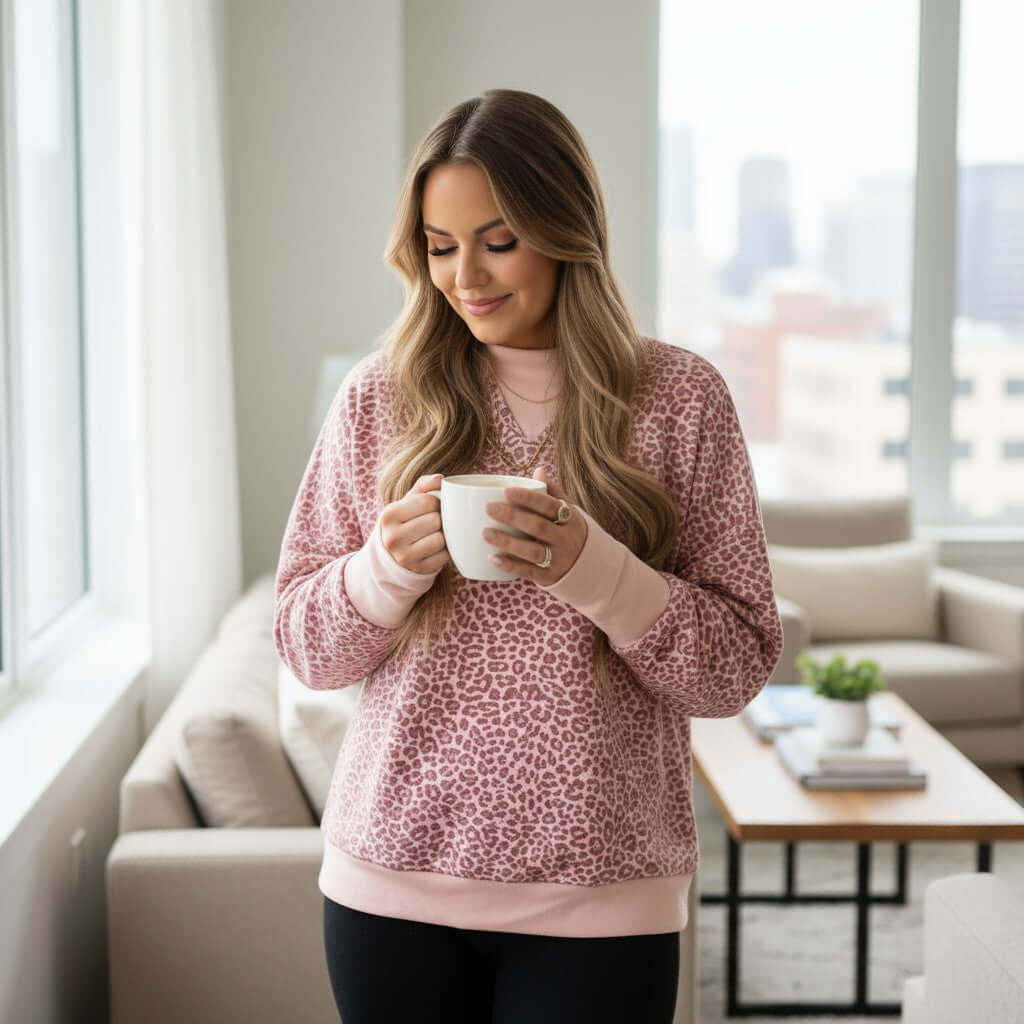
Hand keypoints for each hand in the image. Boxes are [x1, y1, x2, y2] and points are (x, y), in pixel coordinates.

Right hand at [379, 474, 450, 574]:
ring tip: (433, 534)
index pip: (427, 501)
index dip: (435, 503)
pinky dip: (444, 551)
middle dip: (439, 519)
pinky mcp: (419, 570)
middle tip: (433, 523)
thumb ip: (423, 486)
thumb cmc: (403, 523)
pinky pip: (444, 556)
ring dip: (443, 536)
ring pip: (440, 539)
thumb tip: (440, 479)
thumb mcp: (406, 503)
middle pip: (435, 520)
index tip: (430, 508)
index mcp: (389, 515)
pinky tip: (435, 549)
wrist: (391, 556)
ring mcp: (405, 557)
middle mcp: (393, 537)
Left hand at [481, 466, 587, 583]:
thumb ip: (553, 494)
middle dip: (512, 517)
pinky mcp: (549, 577)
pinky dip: (510, 565)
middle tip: (489, 508)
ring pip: (532, 551)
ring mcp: (559, 560)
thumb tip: (538, 470)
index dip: (528, 498)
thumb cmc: (571, 533)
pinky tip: (493, 558)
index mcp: (570, 519)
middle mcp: (566, 540)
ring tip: (485, 533)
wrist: (591, 569)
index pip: (549, 506)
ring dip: (508, 542)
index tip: (506, 491)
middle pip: (538, 527)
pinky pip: (528, 571)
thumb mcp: (570, 513)